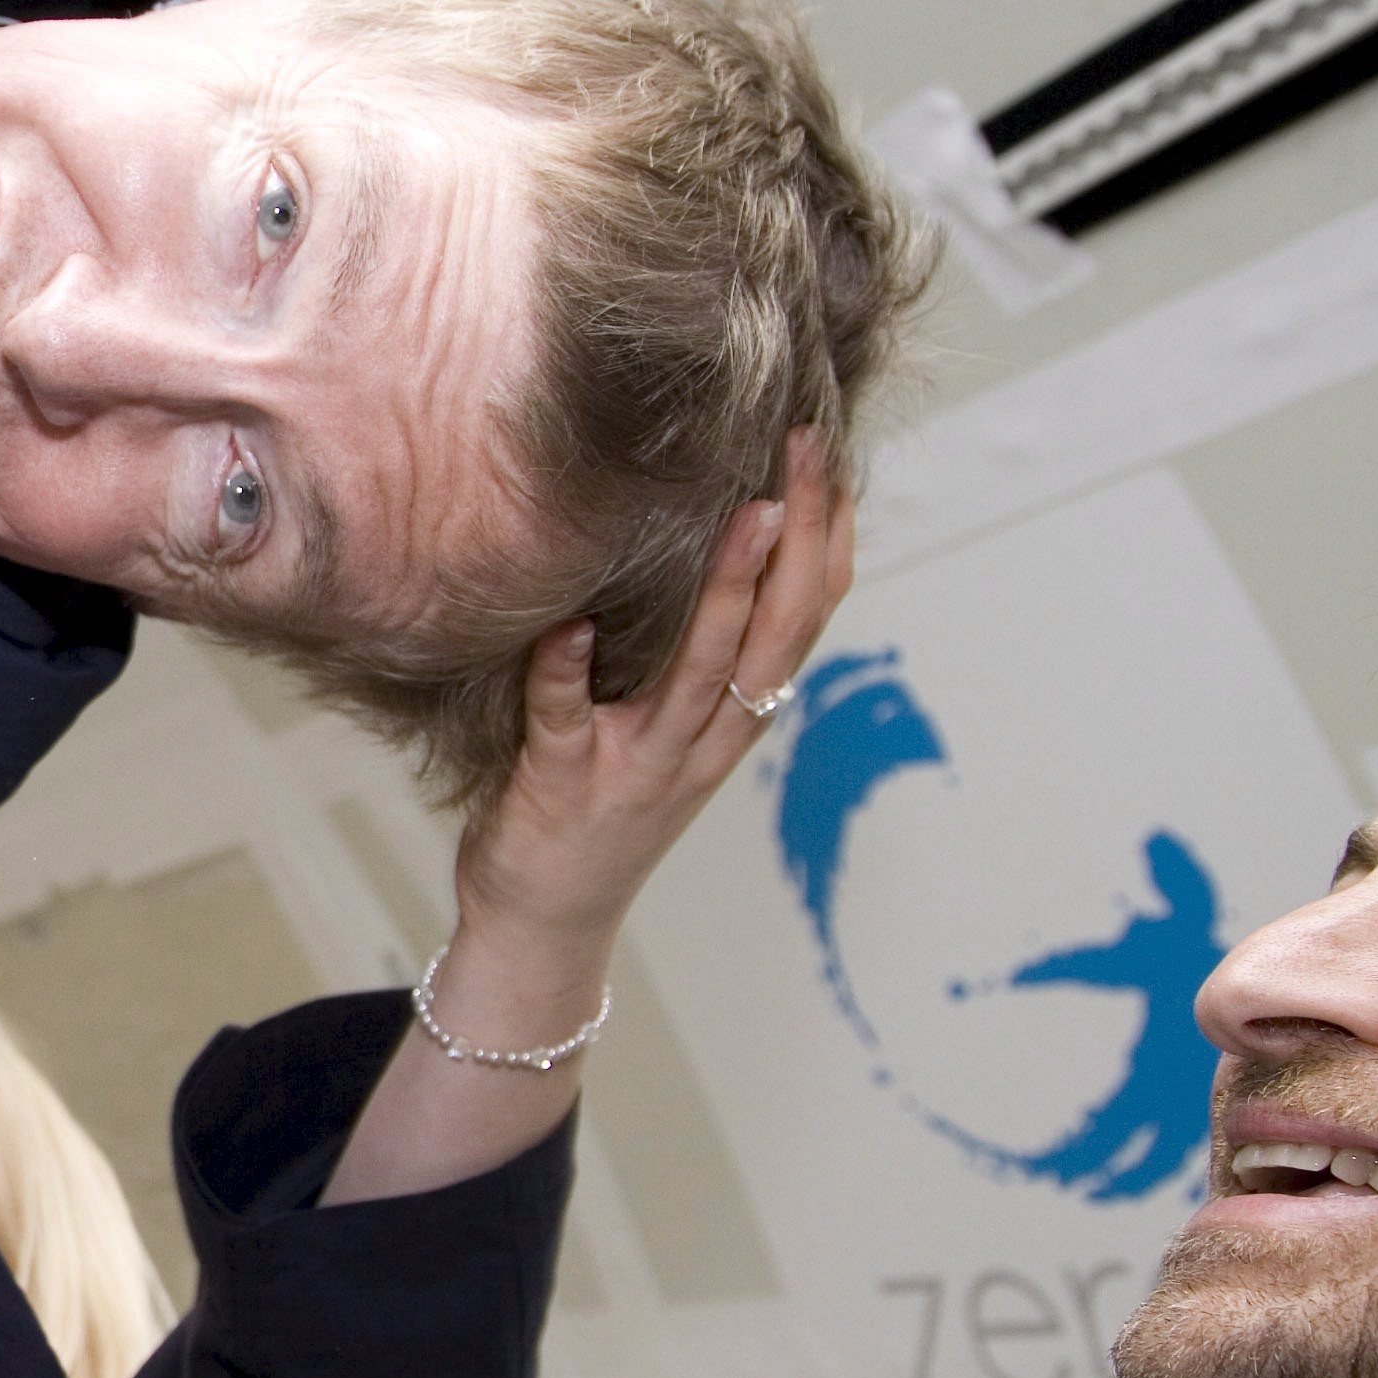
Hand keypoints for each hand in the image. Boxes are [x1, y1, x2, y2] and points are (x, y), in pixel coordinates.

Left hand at [333, 433, 857, 1202]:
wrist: (545, 926)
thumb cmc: (597, 806)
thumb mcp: (669, 731)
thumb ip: (695, 658)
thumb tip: (716, 555)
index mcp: (734, 719)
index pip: (806, 618)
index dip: (829, 539)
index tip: (833, 457)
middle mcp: (703, 740)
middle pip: (777, 634)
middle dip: (800, 540)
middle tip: (807, 451)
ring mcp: (639, 764)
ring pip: (701, 674)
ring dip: (726, 596)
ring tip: (746, 516)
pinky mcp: (565, 786)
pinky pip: (570, 722)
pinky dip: (570, 675)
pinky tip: (570, 627)